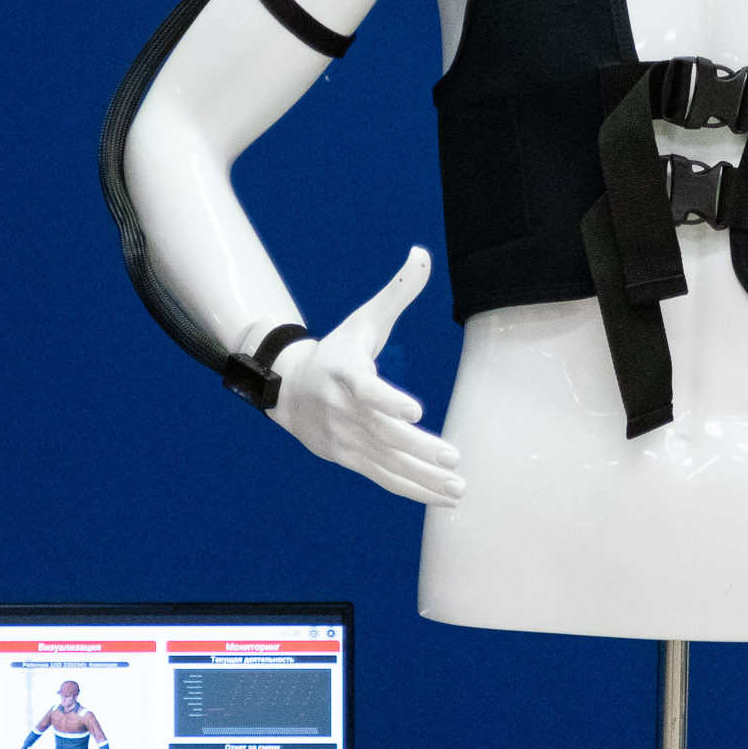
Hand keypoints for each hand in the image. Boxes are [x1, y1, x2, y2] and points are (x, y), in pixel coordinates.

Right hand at [266, 247, 463, 506]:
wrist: (288, 389)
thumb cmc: (339, 350)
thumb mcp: (364, 320)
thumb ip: (397, 291)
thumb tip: (422, 253)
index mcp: (342, 371)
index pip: (364, 388)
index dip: (387, 400)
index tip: (415, 410)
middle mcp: (341, 409)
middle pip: (381, 432)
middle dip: (418, 447)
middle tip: (453, 457)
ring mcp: (344, 438)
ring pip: (386, 462)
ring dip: (423, 477)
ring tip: (459, 486)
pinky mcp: (349, 459)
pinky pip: (383, 477)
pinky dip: (413, 489)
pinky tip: (443, 496)